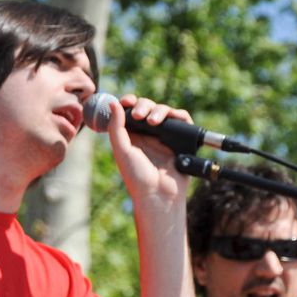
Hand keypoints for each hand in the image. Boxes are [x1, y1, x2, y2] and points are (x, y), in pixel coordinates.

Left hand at [105, 94, 192, 211]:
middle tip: (139, 115)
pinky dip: (178, 114)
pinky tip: (169, 120)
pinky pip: (183, 120)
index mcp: (132, 135)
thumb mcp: (122, 150)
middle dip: (143, 105)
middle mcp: (149, 134)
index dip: (129, 102)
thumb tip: (113, 103)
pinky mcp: (181, 139)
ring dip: (159, 110)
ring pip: (165, 111)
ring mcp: (166, 136)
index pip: (131, 111)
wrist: (159, 195)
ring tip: (152, 122)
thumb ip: (116, 127)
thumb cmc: (137, 177)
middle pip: (148, 107)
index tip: (126, 101)